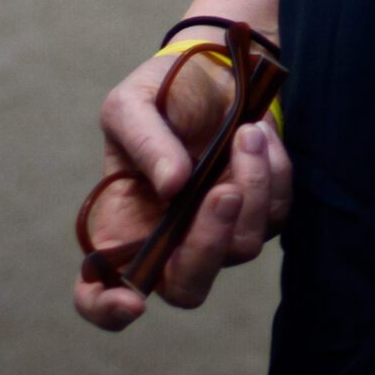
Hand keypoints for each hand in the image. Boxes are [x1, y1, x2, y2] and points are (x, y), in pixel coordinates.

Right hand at [72, 42, 291, 331]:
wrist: (214, 65)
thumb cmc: (161, 90)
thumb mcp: (132, 103)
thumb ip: (145, 141)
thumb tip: (172, 186)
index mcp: (123, 223)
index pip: (99, 293)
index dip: (108, 309)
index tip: (133, 303)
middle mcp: (168, 240)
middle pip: (188, 287)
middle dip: (209, 244)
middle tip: (225, 190)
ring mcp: (216, 230)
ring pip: (242, 248)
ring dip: (251, 186)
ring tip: (246, 131)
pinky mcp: (257, 212)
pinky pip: (275, 213)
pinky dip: (273, 172)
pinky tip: (257, 133)